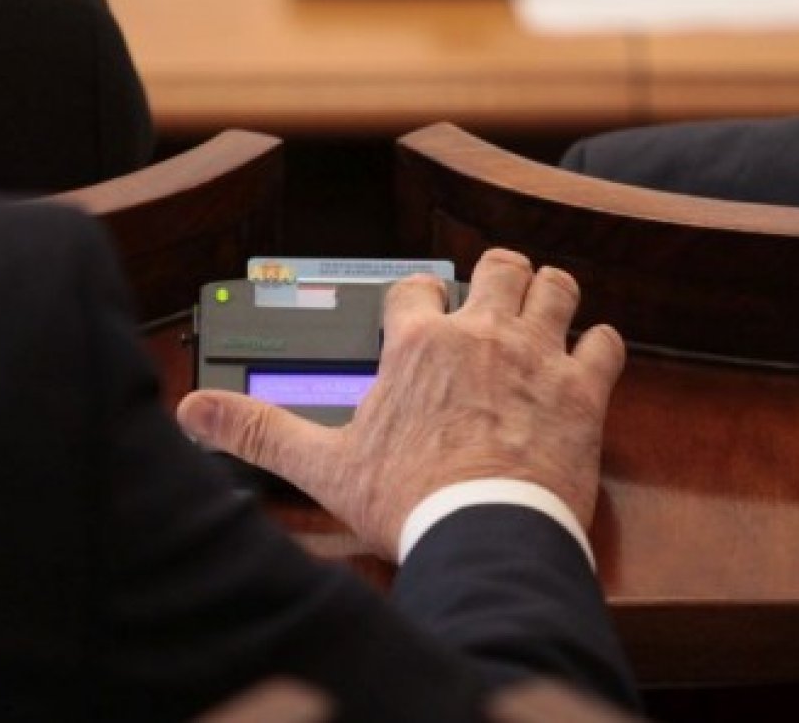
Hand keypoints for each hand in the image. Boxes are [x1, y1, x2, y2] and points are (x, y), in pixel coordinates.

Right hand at [176, 249, 625, 559]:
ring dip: (550, 296)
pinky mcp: (584, 389)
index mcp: (417, 343)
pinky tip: (588, 361)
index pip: (416, 286)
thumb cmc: (406, 499)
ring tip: (541, 314)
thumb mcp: (322, 465)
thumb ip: (259, 431)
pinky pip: (605, 341)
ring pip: (555, 287)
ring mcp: (537, 355)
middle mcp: (480, 333)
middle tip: (493, 300)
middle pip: (498, 266)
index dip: (419, 296)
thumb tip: (193, 410)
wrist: (483, 533)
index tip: (420, 312)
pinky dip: (599, 346)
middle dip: (497, 277)